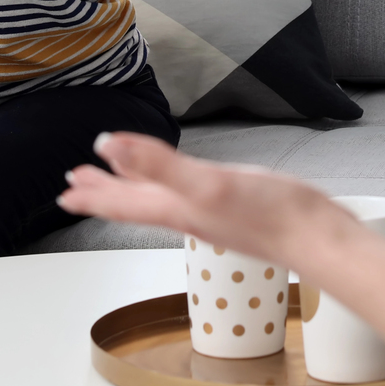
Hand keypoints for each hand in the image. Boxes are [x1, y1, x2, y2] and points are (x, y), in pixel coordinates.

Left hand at [60, 132, 358, 268]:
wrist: (317, 238)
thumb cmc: (269, 214)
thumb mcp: (207, 183)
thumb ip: (157, 165)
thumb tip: (107, 147)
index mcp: (176, 207)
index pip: (123, 201)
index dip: (94, 193)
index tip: (67, 189)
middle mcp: (188, 212)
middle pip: (136, 203)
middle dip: (105, 193)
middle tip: (77, 186)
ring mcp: (212, 212)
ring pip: (160, 199)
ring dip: (132, 190)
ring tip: (117, 181)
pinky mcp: (236, 208)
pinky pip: (188, 195)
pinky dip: (171, 186)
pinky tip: (184, 184)